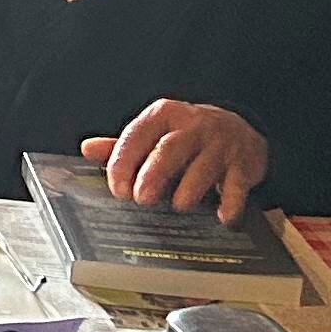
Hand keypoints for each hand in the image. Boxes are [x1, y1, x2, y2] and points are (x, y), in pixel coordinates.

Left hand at [83, 101, 271, 222]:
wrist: (240, 129)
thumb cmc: (187, 137)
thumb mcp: (155, 134)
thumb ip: (123, 145)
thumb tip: (87, 149)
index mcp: (164, 115)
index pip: (137, 135)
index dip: (123, 163)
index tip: (118, 190)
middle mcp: (193, 125)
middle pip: (169, 149)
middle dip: (153, 175)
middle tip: (142, 199)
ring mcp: (221, 143)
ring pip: (204, 166)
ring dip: (189, 190)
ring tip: (179, 206)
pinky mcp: (243, 163)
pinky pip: (237, 184)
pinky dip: (231, 202)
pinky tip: (222, 217)